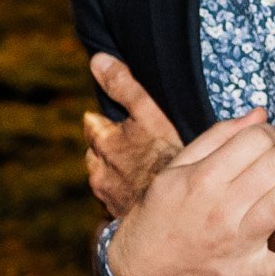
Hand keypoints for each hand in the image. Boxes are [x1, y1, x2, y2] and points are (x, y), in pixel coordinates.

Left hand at [84, 55, 181, 215]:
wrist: (180, 215)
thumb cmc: (168, 160)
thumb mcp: (151, 115)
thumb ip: (124, 86)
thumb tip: (97, 59)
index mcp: (102, 140)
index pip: (94, 123)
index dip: (111, 123)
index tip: (129, 126)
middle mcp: (97, 168)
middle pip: (99, 151)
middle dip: (113, 149)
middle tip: (142, 149)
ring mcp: (106, 195)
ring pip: (106, 176)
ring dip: (119, 174)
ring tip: (146, 173)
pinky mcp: (116, 216)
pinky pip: (117, 200)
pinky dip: (127, 195)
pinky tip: (147, 193)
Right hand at [107, 111, 274, 275]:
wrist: (141, 267)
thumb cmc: (161, 212)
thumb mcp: (176, 168)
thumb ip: (217, 138)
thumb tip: (260, 114)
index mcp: (202, 178)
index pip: (255, 140)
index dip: (270, 133)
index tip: (270, 138)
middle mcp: (222, 209)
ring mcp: (237, 242)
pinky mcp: (246, 271)